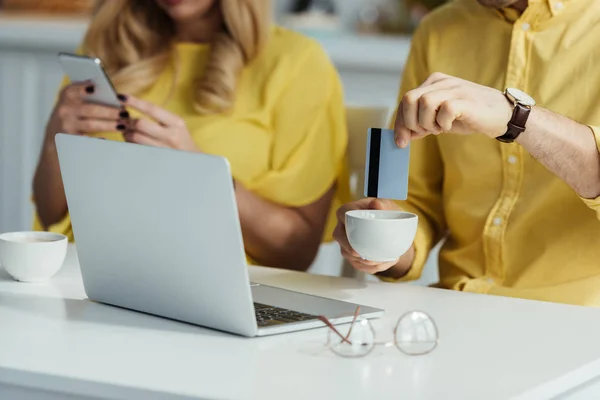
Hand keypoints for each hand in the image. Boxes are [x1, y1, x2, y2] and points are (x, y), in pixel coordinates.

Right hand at [44, 81, 125, 145]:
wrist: (55, 138)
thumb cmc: (71, 118)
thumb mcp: (73, 104)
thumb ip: (87, 97)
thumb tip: (112, 95)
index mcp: (67, 98)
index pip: (72, 90)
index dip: (82, 88)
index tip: (94, 87)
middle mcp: (65, 111)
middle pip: (90, 109)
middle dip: (110, 111)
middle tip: (125, 113)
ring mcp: (66, 126)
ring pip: (91, 125)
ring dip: (109, 125)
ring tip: (123, 126)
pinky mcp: (70, 140)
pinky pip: (87, 140)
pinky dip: (99, 140)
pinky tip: (108, 139)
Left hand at [120, 95, 199, 151]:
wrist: (192, 160)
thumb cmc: (180, 139)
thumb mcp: (175, 124)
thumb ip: (158, 116)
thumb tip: (132, 105)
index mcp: (176, 123)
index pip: (152, 109)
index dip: (135, 102)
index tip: (121, 97)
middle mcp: (171, 136)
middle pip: (141, 124)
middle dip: (128, 120)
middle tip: (123, 118)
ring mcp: (163, 149)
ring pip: (135, 138)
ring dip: (126, 132)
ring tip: (126, 130)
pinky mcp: (155, 159)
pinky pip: (136, 148)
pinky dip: (129, 142)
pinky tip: (131, 140)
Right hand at [333, 198, 412, 274]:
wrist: (394, 231)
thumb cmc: (387, 214)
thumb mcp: (388, 206)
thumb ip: (383, 204)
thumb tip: (376, 204)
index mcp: (350, 211)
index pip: (342, 213)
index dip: (345, 221)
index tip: (356, 230)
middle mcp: (345, 227)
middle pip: (339, 237)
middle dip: (350, 248)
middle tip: (363, 254)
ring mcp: (347, 243)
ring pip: (348, 254)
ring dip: (365, 261)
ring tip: (384, 259)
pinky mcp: (353, 257)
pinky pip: (358, 265)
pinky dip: (372, 267)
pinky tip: (385, 263)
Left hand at [394, 72, 512, 146]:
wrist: (502, 115)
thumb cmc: (470, 116)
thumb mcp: (440, 120)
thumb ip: (422, 124)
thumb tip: (402, 136)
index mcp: (433, 83)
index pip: (406, 100)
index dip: (400, 123)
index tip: (401, 142)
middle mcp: (441, 82)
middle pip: (409, 99)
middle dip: (410, 122)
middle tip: (424, 133)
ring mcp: (454, 89)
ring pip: (424, 103)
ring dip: (427, 123)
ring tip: (439, 128)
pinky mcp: (466, 99)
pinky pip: (444, 110)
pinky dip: (443, 123)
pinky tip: (449, 126)